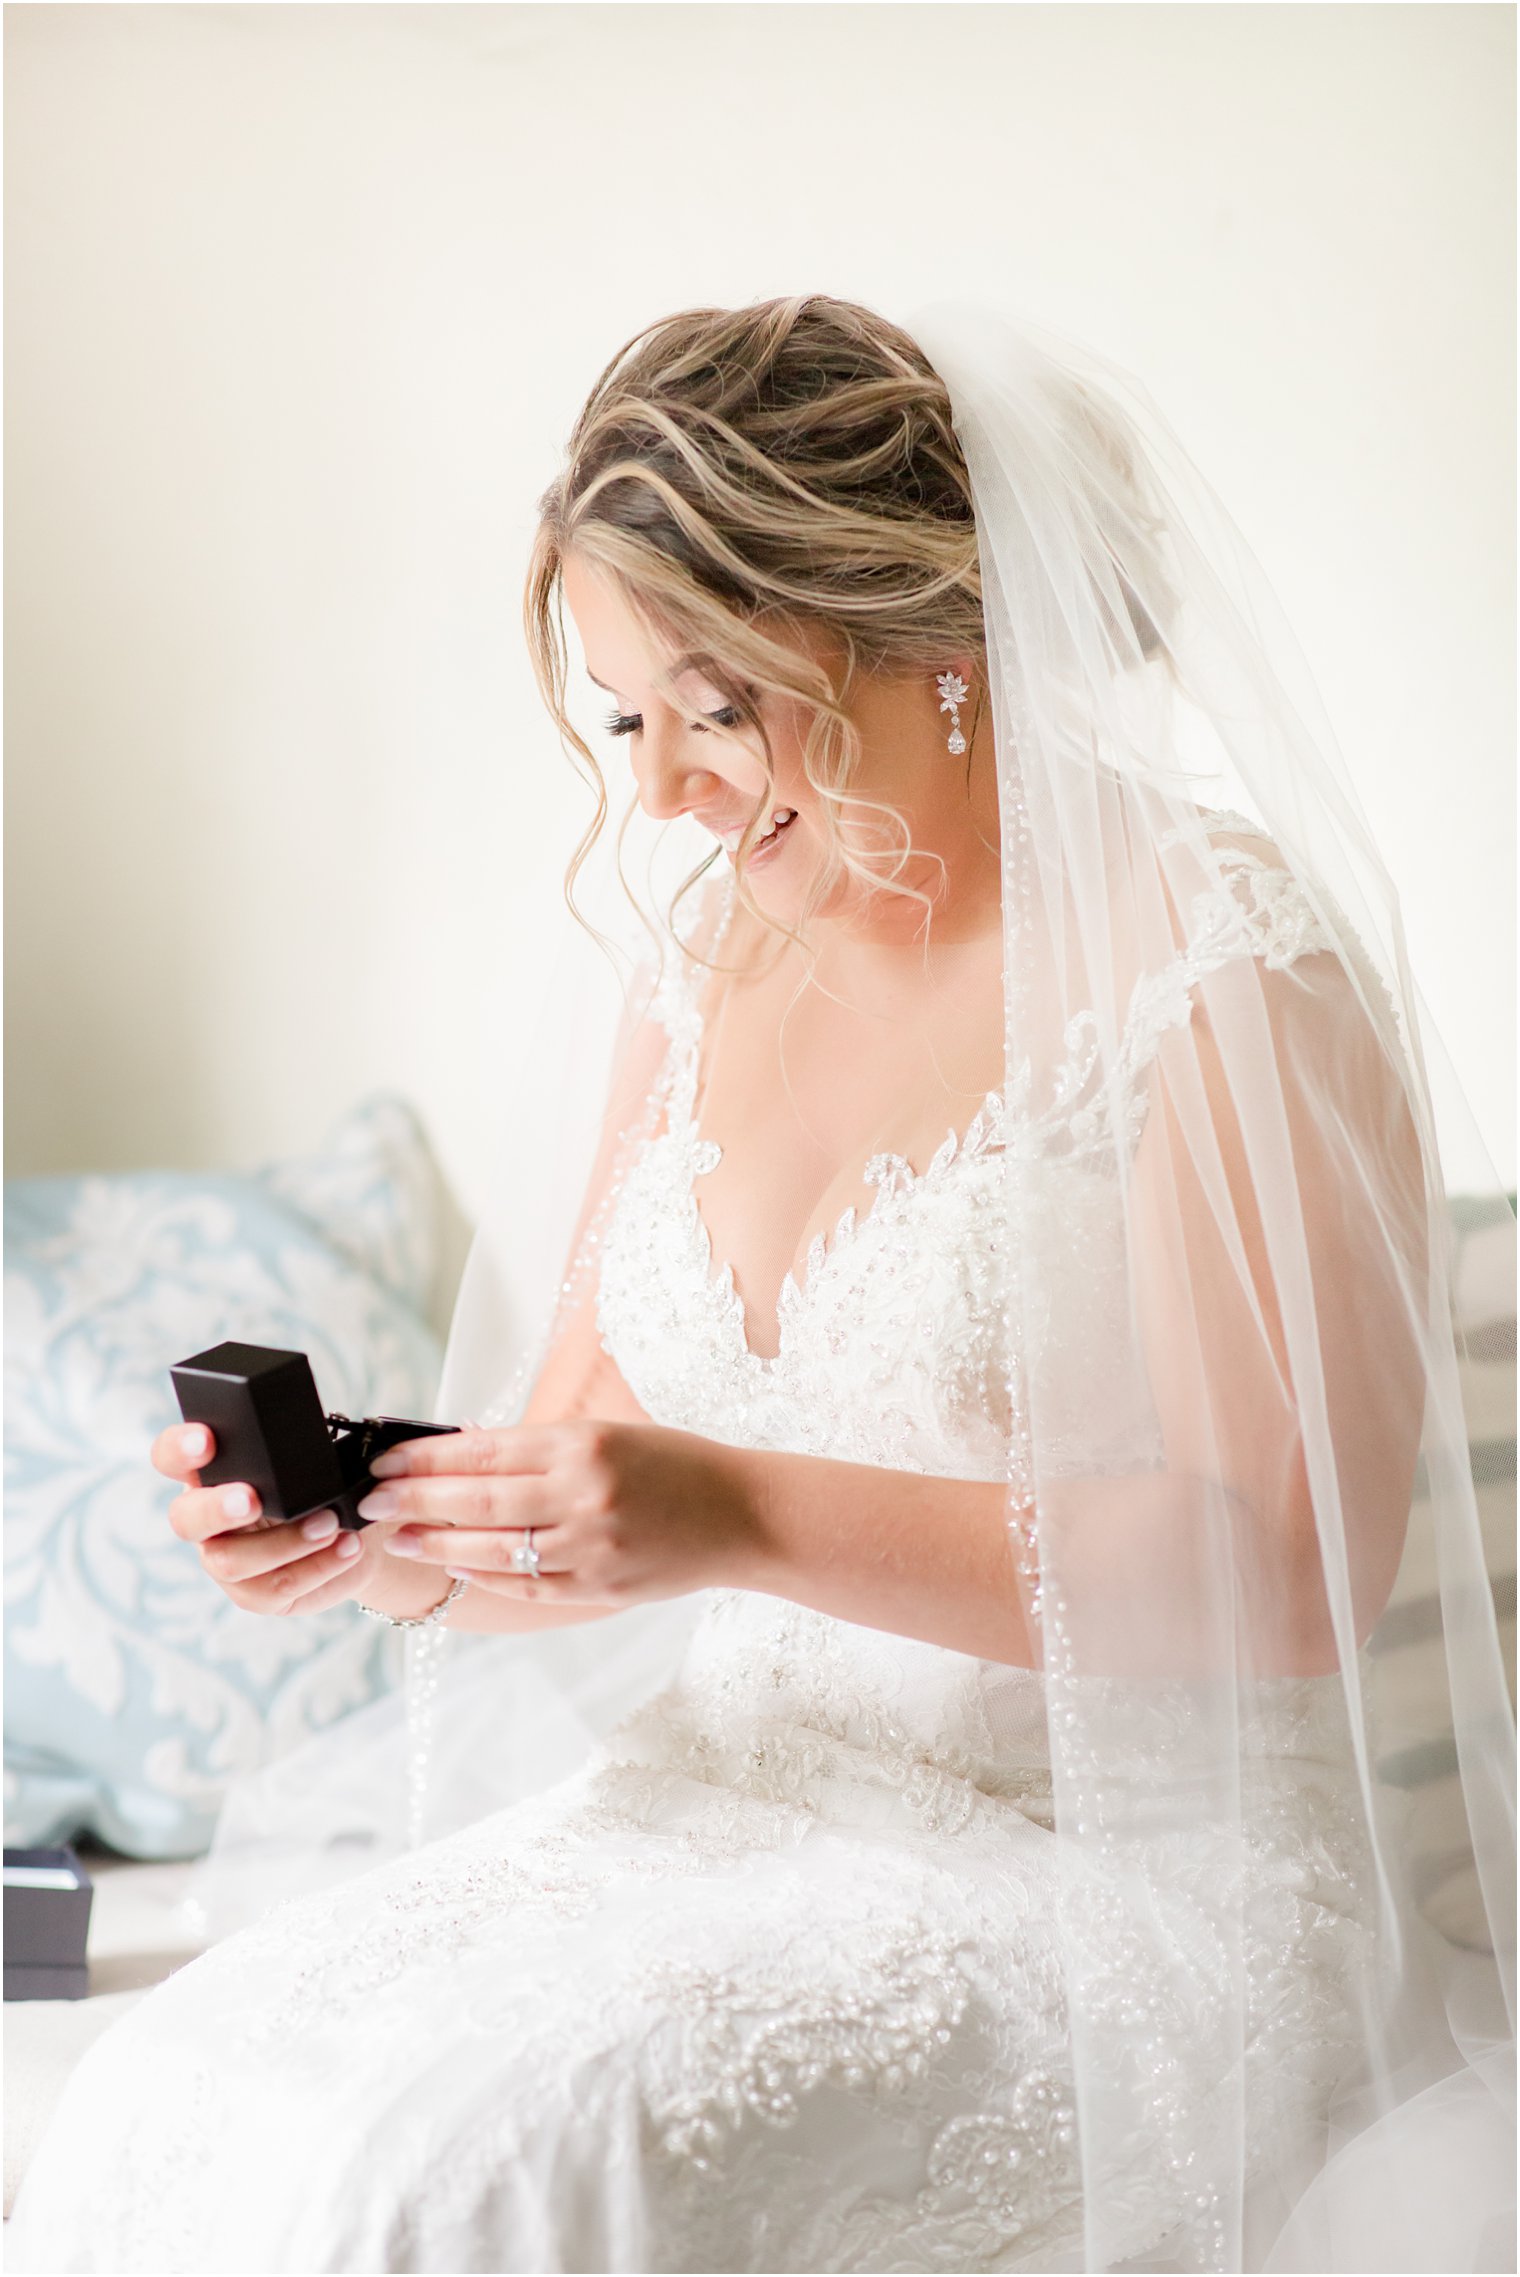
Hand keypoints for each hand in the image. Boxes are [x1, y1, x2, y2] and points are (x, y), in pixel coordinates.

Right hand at [151, 1421, 377, 1616]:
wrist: (352, 1530)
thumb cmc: (322, 1484)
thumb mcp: (313, 1462)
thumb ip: (296, 1454)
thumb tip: (307, 1452)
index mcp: (211, 1473)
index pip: (172, 1456)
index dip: (179, 1449)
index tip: (205, 1441)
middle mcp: (206, 1519)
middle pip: (186, 1519)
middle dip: (217, 1508)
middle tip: (251, 1500)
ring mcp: (224, 1560)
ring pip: (231, 1561)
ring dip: (285, 1543)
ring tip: (330, 1524)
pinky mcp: (252, 1593)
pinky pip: (274, 1588)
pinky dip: (318, 1566)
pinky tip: (347, 1547)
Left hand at [355, 1420, 764, 1606]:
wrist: (743, 1515)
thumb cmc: (675, 1465)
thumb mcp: (610, 1434)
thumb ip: (540, 1447)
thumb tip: (464, 1450)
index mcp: (584, 1445)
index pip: (484, 1451)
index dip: (426, 1457)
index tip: (384, 1459)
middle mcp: (584, 1493)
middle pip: (478, 1500)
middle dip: (415, 1499)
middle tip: (369, 1500)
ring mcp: (592, 1545)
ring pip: (494, 1548)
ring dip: (437, 1542)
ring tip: (399, 1535)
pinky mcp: (600, 1587)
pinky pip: (528, 1585)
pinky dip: (487, 1574)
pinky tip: (457, 1562)